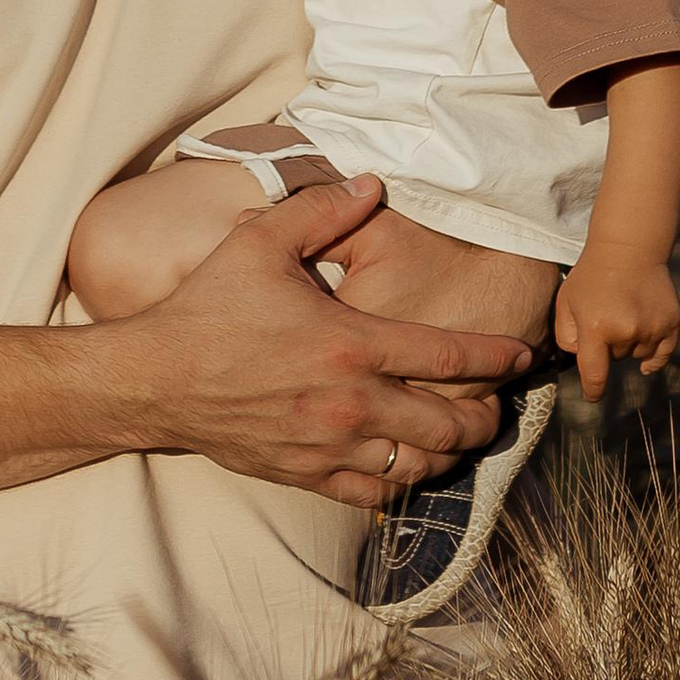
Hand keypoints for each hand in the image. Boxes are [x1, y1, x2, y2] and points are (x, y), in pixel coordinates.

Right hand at [117, 178, 532, 506]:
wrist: (156, 379)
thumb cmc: (209, 308)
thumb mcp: (262, 242)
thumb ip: (322, 210)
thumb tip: (371, 182)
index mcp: (350, 343)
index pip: (449, 355)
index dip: (497, 356)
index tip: (523, 355)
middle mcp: (351, 402)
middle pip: (450, 423)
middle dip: (486, 415)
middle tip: (496, 404)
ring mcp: (331, 446)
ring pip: (421, 465)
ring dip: (452, 452)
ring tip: (461, 435)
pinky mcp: (308, 475)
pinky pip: (377, 496)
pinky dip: (403, 483)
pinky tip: (408, 465)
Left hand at [552, 243, 679, 398]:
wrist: (628, 248)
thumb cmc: (591, 275)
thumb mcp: (566, 301)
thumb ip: (566, 336)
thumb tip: (581, 360)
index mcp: (596, 328)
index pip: (594, 375)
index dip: (593, 391)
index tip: (593, 397)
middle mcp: (626, 332)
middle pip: (615, 358)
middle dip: (608, 345)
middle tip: (607, 314)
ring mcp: (652, 328)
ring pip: (638, 355)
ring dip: (631, 343)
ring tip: (626, 313)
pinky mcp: (671, 324)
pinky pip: (662, 355)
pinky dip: (654, 357)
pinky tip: (646, 354)